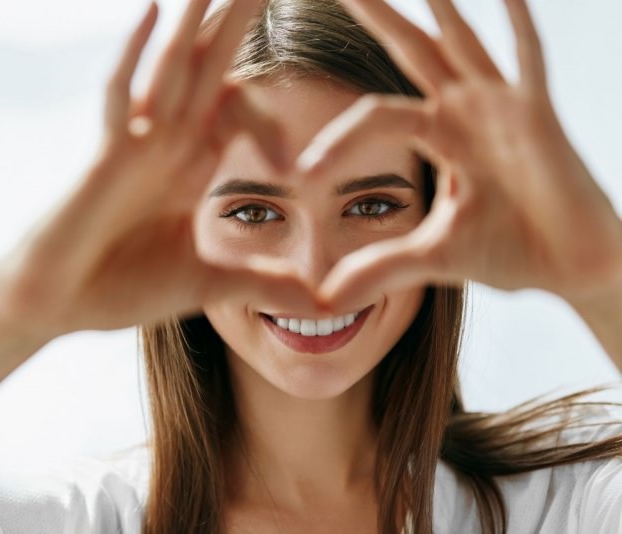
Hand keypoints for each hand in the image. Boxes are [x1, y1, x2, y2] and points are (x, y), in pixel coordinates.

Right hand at [0, 0, 322, 338]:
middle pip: (208, 69)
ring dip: (197, 20)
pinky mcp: (105, 157)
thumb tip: (322, 305)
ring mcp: (135, 145)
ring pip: (172, 68)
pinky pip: (121, 96)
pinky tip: (154, 10)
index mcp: (190, 167)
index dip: (267, 117)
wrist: (55, 306)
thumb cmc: (119, 289)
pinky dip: (134, 55)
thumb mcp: (208, 285)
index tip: (294, 163)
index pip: (235, 112)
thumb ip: (263, 284)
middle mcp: (166, 144)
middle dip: (237, 22)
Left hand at [298, 0, 621, 311]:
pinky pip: (527, 61)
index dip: (337, 142)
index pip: (373, 118)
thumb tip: (323, 300)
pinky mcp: (538, 116)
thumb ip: (379, 269)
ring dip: (437, 5)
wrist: (572, 268)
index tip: (303, 174)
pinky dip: (517, 26)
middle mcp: (464, 111)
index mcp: (437, 136)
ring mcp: (501, 107)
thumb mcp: (432, 257)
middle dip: (376, 14)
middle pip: (409, 50)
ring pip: (460, 42)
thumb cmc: (511, 252)